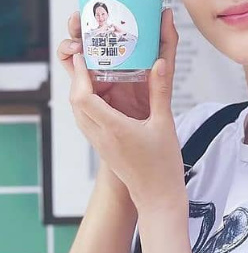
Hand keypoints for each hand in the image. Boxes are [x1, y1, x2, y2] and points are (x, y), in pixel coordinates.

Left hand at [68, 8, 185, 212]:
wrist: (157, 197)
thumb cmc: (163, 165)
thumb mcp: (165, 124)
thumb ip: (160, 91)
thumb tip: (159, 63)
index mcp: (114, 129)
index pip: (83, 97)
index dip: (80, 74)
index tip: (84, 55)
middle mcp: (100, 136)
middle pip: (76, 102)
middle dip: (79, 77)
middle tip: (89, 57)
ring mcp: (99, 143)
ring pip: (79, 111)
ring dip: (82, 90)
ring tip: (95, 72)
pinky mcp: (102, 146)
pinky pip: (88, 120)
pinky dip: (90, 103)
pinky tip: (105, 95)